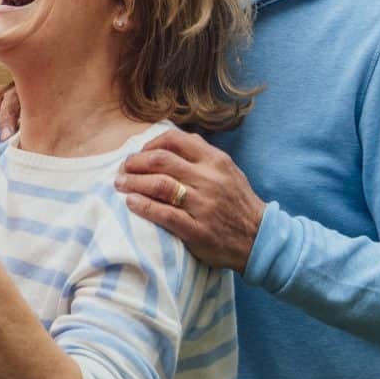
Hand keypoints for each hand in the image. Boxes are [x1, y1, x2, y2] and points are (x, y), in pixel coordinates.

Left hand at [114, 129, 266, 270]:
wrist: (259, 238)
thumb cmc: (237, 203)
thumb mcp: (227, 170)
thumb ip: (202, 154)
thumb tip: (170, 141)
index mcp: (215, 161)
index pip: (174, 140)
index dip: (149, 145)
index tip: (138, 154)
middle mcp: (209, 179)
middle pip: (160, 161)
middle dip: (134, 164)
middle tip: (122, 170)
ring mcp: (203, 205)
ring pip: (159, 185)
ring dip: (133, 183)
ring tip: (120, 185)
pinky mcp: (197, 230)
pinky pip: (164, 214)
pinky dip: (143, 207)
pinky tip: (130, 203)